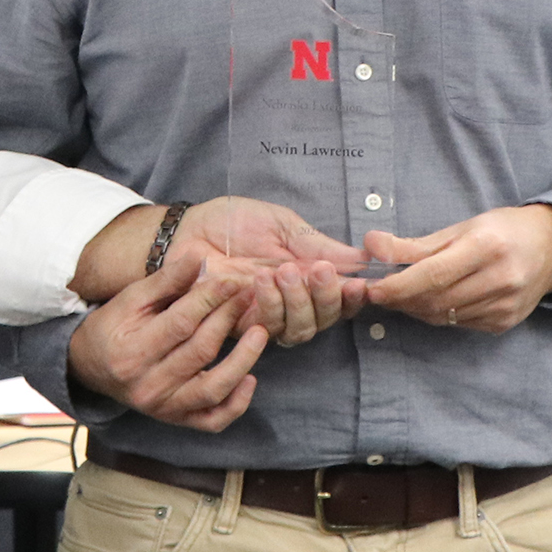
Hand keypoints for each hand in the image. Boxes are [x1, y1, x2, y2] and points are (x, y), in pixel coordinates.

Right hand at [68, 255, 270, 429]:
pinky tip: (250, 378)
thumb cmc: (114, 327)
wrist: (92, 367)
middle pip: (200, 351)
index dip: (209, 299)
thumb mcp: (131, 299)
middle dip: (227, 319)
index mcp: (132, 352)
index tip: (231, 280)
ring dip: (242, 360)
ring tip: (261, 333)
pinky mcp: (177, 420)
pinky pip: (213, 420)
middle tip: (248, 295)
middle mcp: (148, 386)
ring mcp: (164, 408)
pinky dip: (236, 404)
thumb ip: (165, 281)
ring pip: (212, 389)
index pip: (181, 323)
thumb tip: (198, 258)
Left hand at [70, 198, 368, 345]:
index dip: (354, 297)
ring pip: (300, 329)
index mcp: (309, 277)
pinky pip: (266, 328)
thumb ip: (317, 246)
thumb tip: (362, 258)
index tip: (359, 283)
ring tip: (284, 271)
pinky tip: (261, 281)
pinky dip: (269, 305)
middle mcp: (294, 303)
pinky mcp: (241, 327)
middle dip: (327, 297)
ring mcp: (268, 317)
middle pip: (325, 319)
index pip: (341, 298)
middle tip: (319, 270)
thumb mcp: (283, 225)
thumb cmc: (235, 223)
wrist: (190, 229)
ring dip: (298, 301)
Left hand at [362, 204, 551, 334]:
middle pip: (437, 299)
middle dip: (401, 299)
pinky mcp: (504, 323)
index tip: (372, 288)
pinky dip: (436, 314)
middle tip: (378, 291)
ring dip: (415, 308)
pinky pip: (458, 324)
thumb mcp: (459, 228)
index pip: (434, 274)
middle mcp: (500, 279)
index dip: (399, 285)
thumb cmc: (501, 231)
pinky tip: (429, 301)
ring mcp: (505, 305)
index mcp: (487, 247)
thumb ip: (415, 244)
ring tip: (400, 294)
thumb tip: (371, 246)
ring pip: (444, 316)